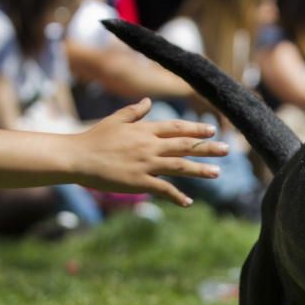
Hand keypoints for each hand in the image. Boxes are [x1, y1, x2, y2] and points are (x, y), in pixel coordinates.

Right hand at [67, 99, 229, 205]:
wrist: (78, 157)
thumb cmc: (94, 138)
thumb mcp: (116, 120)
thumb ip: (135, 112)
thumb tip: (149, 102)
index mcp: (145, 130)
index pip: (176, 128)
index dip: (195, 129)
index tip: (212, 130)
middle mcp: (149, 146)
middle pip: (184, 145)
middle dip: (207, 147)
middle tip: (226, 149)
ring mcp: (146, 164)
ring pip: (179, 166)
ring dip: (200, 170)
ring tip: (217, 173)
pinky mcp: (139, 182)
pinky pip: (163, 189)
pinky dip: (177, 196)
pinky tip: (188, 202)